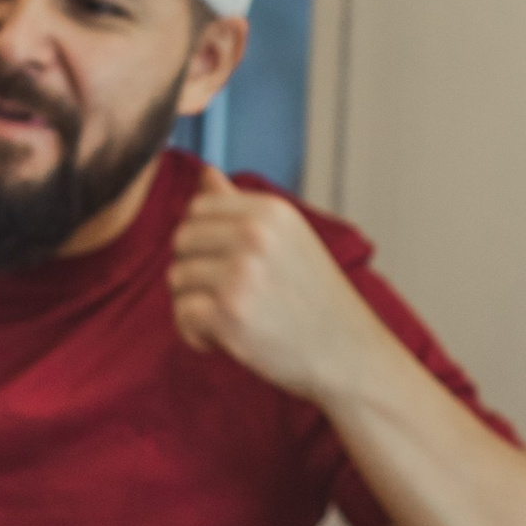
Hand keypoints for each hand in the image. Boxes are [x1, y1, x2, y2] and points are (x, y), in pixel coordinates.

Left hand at [167, 168, 393, 401]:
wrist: (348, 353)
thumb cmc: (313, 298)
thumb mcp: (286, 239)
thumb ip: (240, 207)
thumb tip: (205, 172)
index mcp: (270, 211)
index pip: (197, 208)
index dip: (201, 241)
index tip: (226, 266)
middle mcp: (254, 235)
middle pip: (181, 241)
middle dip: (194, 271)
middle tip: (226, 297)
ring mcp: (240, 274)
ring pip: (177, 278)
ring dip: (194, 305)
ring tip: (230, 318)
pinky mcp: (228, 314)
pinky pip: (182, 315)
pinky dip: (194, 334)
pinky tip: (223, 340)